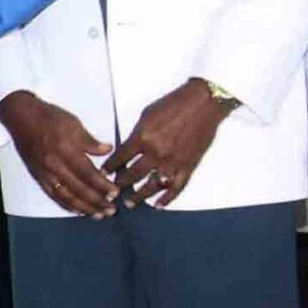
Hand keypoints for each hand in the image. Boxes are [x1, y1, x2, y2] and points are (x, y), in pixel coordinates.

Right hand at [0, 91, 119, 218]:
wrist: (21, 118)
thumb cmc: (47, 117)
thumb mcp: (73, 122)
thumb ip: (90, 140)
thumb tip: (107, 150)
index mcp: (65, 149)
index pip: (87, 173)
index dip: (102, 185)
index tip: (115, 192)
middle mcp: (54, 164)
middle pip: (78, 188)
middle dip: (96, 201)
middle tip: (111, 209)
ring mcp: (45, 172)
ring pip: (66, 196)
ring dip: (84, 207)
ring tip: (98, 214)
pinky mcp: (39, 176)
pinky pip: (53, 195)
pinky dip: (66, 204)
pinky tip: (77, 210)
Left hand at [107, 79, 233, 207]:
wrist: (204, 102)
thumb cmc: (175, 103)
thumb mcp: (146, 114)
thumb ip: (137, 134)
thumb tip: (128, 149)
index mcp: (143, 138)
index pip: (120, 158)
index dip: (109, 168)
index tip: (103, 174)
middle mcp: (156, 153)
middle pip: (133, 175)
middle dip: (121, 185)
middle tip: (113, 191)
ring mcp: (173, 161)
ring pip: (152, 186)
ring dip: (139, 196)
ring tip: (130, 203)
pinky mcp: (188, 165)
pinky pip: (176, 187)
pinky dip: (167, 198)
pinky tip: (158, 205)